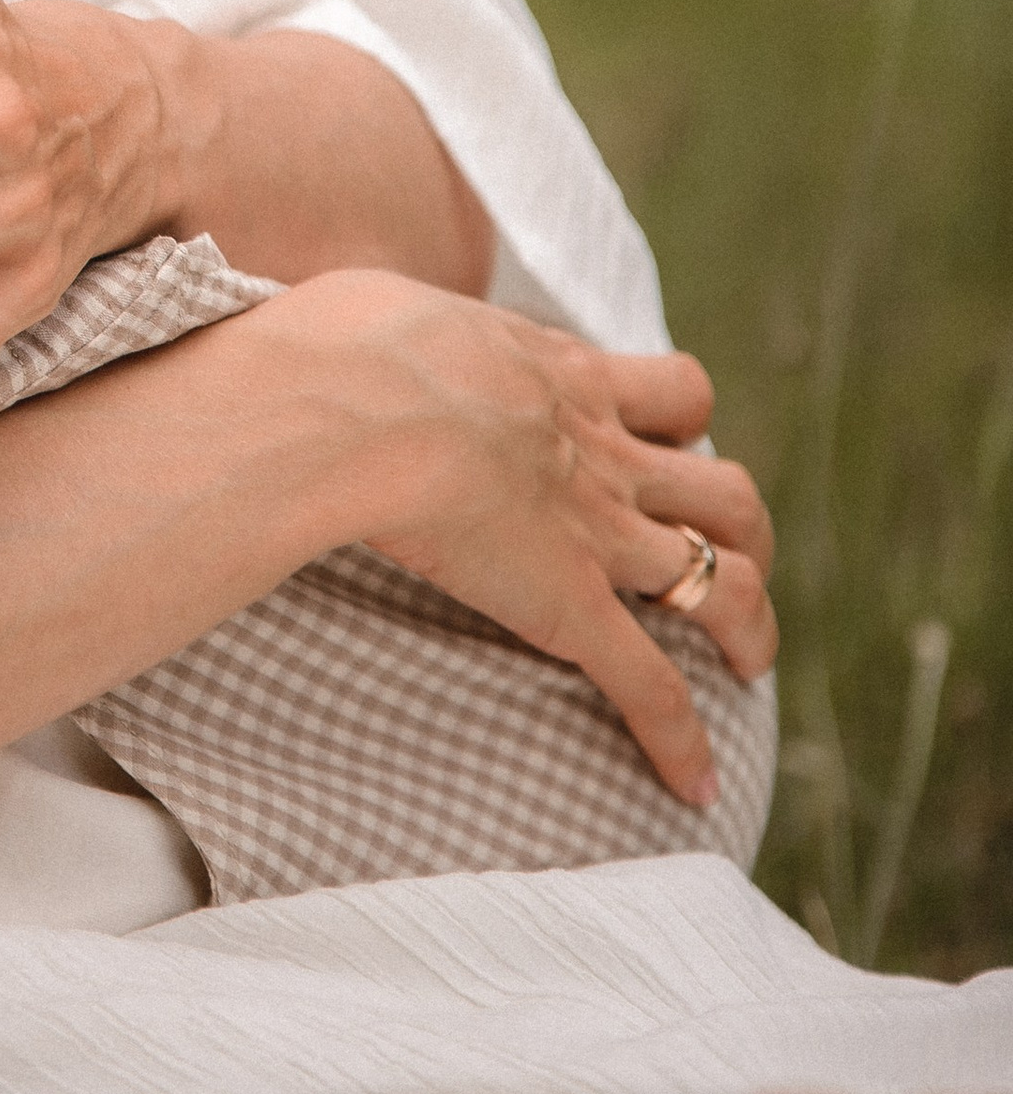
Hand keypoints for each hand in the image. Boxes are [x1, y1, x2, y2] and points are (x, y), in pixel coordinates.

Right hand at [311, 270, 778, 802]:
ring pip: (724, 582)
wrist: (357, 403)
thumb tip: (362, 335)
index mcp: (567, 376)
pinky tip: (695, 787)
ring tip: (746, 662)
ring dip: (748, 625)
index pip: (668, 391)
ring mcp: (597, 534)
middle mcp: (604, 455)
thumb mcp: (390, 306)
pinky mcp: (571, 608)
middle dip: (741, 530)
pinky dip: (682, 740)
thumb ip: (405, 330)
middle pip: (725, 490)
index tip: (661, 444)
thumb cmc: (345, 345)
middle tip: (724, 560)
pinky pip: (650, 686)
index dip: (677, 421)